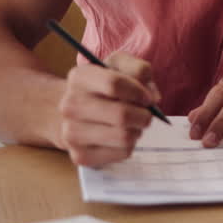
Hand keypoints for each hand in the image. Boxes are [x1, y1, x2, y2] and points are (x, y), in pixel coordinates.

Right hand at [57, 52, 160, 167]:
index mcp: (79, 78)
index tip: (147, 97)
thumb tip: (152, 97)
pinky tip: (121, 137)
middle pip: (121, 115)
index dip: (138, 91)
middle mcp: (70, 105)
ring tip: (133, 124)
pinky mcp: (81, 155)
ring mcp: (71, 133)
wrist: (77, 112)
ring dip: (138, 131)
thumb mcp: (120, 66)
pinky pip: (122, 153)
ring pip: (124, 137)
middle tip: (146, 114)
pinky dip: (130, 145)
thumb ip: (139, 70)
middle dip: (143, 115)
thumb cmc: (104, 86)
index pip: (114, 84)